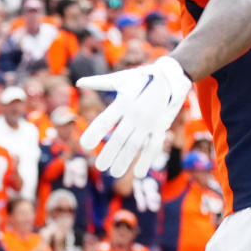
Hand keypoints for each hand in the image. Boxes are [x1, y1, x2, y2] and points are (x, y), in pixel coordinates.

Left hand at [77, 57, 191, 178]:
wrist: (171, 76)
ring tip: (114, 172)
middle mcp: (135, 113)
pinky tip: (137, 174)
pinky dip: (146, 160)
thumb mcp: (120, 79)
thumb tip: (79, 82)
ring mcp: (149, 121)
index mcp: (123, 102)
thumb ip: (99, 83)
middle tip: (99, 166)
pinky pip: (153, 146)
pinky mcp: (160, 127)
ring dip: (125, 160)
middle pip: (120, 137)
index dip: (95, 133)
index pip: (106, 120)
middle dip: (109, 152)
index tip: (84, 145)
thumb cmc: (141, 78)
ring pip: (135, 144)